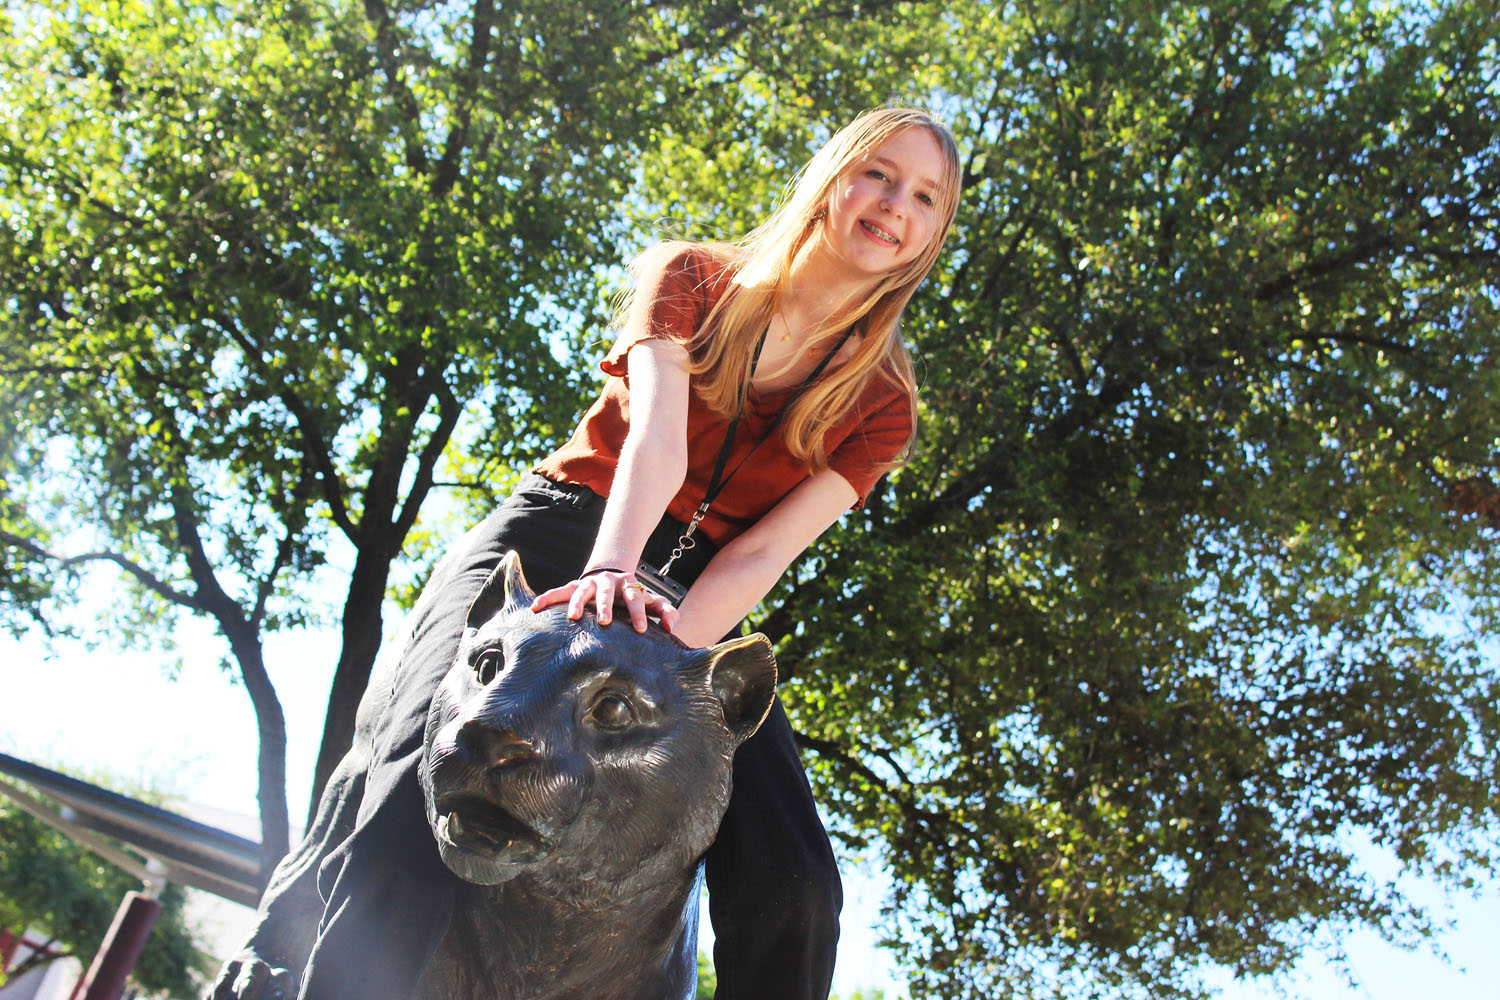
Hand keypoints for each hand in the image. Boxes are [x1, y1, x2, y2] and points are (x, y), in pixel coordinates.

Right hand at [531, 568, 678, 634]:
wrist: (613, 580)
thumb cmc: (633, 599)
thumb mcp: (651, 603)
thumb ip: (665, 612)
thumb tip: (671, 626)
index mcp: (630, 587)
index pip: (636, 598)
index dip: (638, 613)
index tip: (641, 630)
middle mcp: (609, 583)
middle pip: (608, 592)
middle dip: (606, 606)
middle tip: (605, 621)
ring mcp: (590, 584)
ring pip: (582, 590)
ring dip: (577, 602)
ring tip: (573, 617)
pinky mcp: (573, 587)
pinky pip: (558, 591)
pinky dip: (547, 598)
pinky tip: (535, 607)